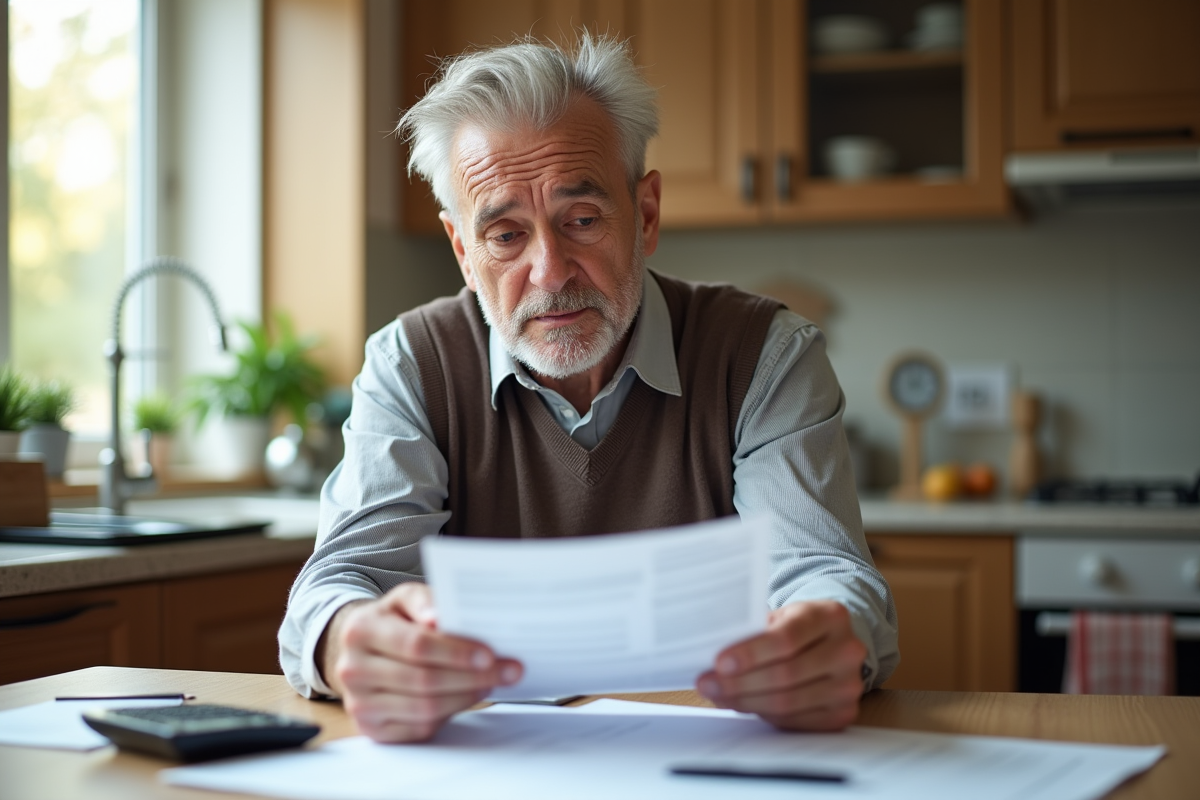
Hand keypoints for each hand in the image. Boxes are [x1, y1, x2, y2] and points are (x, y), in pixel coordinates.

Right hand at [319, 583, 522, 742]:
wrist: (362, 649)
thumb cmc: (393, 621)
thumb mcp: (405, 598)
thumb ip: (425, 601)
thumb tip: (437, 619)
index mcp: (361, 630)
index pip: (416, 645)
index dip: (456, 652)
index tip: (489, 654)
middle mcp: (353, 669)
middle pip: (423, 680)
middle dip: (472, 677)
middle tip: (507, 670)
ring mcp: (360, 703)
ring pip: (425, 708)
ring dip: (466, 696)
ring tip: (490, 681)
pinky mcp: (372, 728)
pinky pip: (420, 727)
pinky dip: (450, 713)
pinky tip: (466, 696)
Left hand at [696, 600, 866, 730]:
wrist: (829, 643)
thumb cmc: (796, 627)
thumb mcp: (779, 616)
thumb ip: (753, 630)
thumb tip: (714, 654)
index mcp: (831, 616)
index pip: (787, 638)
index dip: (751, 653)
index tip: (720, 662)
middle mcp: (848, 650)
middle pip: (787, 673)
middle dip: (740, 682)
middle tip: (708, 684)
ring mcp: (850, 685)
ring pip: (789, 702)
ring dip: (746, 701)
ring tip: (718, 695)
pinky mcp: (844, 712)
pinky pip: (796, 721)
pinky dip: (764, 715)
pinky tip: (742, 704)